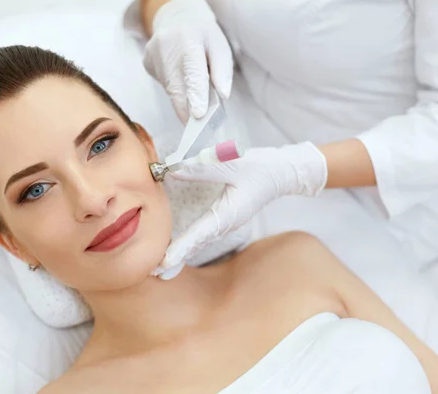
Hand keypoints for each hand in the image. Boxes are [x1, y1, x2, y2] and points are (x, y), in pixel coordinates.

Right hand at [143, 0, 233, 123]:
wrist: (177, 18)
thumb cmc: (203, 35)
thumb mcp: (220, 45)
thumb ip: (222, 70)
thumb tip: (223, 95)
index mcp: (188, 39)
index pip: (192, 70)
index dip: (195, 94)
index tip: (198, 114)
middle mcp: (165, 46)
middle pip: (176, 87)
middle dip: (187, 110)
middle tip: (198, 128)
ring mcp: (152, 55)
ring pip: (170, 89)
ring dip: (183, 100)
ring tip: (195, 96)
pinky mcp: (147, 63)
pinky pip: (164, 85)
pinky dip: (175, 90)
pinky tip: (180, 79)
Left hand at [160, 142, 327, 272]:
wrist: (284, 172)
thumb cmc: (262, 168)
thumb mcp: (234, 164)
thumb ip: (203, 168)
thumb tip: (173, 170)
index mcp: (228, 214)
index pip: (199, 234)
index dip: (181, 248)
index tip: (165, 262)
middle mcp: (226, 222)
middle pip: (196, 244)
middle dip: (175, 259)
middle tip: (153, 273)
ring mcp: (227, 221)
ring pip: (199, 241)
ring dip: (180, 253)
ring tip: (160, 267)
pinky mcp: (226, 217)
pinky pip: (204, 234)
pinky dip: (189, 243)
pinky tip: (178, 248)